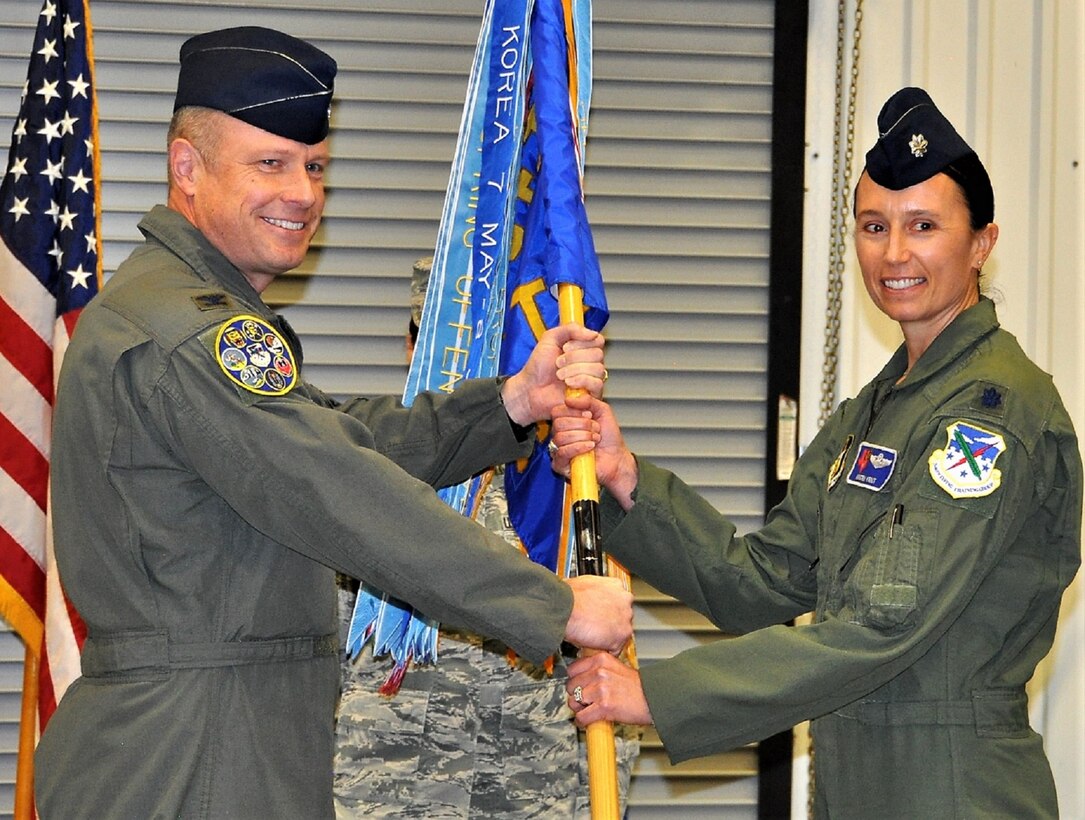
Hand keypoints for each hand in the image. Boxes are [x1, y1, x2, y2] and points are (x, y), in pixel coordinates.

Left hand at [500, 324, 604, 425]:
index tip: (565, 347)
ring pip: (598, 369)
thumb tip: (592, 333)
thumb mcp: (550, 338)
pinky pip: (597, 384)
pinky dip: (580, 381)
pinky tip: (568, 384)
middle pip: (598, 354)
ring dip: (574, 370)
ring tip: (559, 375)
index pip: (598, 340)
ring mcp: (591, 380)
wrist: (530, 389)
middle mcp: (590, 364)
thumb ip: (570, 329)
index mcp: (583, 349)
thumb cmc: (538, 368)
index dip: (582, 342)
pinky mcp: (591, 396)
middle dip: (574, 357)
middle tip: (558, 363)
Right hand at [550, 394, 637, 509]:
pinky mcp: (560, 465)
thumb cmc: (609, 438)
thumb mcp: (602, 410)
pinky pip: (561, 453)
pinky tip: (590, 447)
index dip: (573, 412)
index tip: (589, 415)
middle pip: (558, 424)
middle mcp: (560, 434)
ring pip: (560, 438)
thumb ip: (588, 400)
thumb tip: (568, 399)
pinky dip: (578, 447)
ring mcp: (559, 449)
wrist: (617, 458)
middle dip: (582, 425)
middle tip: (595, 429)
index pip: (556, 411)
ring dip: (583, 437)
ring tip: (595, 439)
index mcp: (567, 421)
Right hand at [562, 575, 632, 653]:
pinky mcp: (622, 635)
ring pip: (621, 632)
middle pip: (622, 615)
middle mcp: (625, 599)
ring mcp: (625, 618)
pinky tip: (594, 646)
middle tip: (596, 626)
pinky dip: (606, 649)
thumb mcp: (583, 583)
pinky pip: (616, 647)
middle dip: (611, 622)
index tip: (600, 613)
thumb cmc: (568, 596)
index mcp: (615, 585)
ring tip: (594, 638)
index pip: (618, 599)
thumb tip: (586, 594)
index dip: (608, 609)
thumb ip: (593, 590)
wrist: (564, 609)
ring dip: (609, 636)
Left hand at [566, 652, 652, 725]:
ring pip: (574, 702)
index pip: (573, 669)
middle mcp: (599, 672)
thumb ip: (599, 669)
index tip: (580, 686)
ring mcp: (601, 689)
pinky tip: (589, 720)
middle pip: (571, 686)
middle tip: (586, 700)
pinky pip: (581, 717)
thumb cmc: (638, 687)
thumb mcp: (616, 668)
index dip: (575, 680)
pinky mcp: (603, 706)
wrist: (654, 699)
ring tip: (589, 709)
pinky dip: (582, 721)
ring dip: (580, 709)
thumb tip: (581, 677)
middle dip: (576, 695)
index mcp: (601, 659)